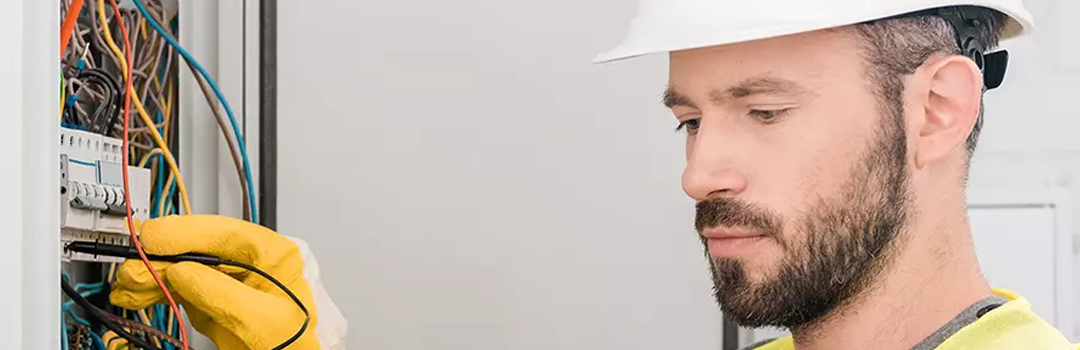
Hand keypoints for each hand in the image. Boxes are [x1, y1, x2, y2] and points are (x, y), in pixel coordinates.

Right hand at [110, 215, 319, 349]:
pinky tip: (137, 294)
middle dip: (161, 257)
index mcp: (273, 254)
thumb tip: (183, 272)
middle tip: (133, 268)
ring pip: (182, 267)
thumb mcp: (262, 319)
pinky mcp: (211, 299)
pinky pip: (178, 288)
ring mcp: (227, 280)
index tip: (153, 238)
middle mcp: (248, 261)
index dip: (185, 232)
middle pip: (197, 248)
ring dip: (151, 274)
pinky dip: (155, 290)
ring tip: (128, 286)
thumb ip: (221, 293)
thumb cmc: (294, 342)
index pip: (225, 232)